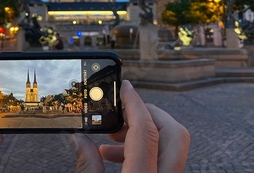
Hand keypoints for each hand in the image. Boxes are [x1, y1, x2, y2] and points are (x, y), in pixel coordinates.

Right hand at [73, 80, 189, 172]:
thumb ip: (87, 167)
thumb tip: (80, 140)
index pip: (146, 132)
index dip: (134, 104)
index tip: (125, 87)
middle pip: (174, 134)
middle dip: (149, 114)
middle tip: (124, 112)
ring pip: (172, 146)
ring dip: (145, 133)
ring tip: (114, 136)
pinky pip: (165, 160)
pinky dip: (146, 150)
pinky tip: (118, 155)